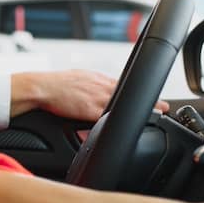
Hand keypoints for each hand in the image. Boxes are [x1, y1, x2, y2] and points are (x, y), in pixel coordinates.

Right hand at [11, 70, 169, 120]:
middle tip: (165, 106)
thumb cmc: (52, 86)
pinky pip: (111, 114)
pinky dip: (124, 118)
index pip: (122, 84)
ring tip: (159, 113)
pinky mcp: (90, 108)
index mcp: (95, 79)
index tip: (152, 97)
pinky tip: (134, 123)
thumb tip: (91, 97)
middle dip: (148, 99)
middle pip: (130, 93)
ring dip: (143, 108)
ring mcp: (96, 96)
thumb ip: (87, 87)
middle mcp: (99, 85)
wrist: (38, 88)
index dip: (138, 91)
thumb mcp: (74, 80)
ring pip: (126, 103)